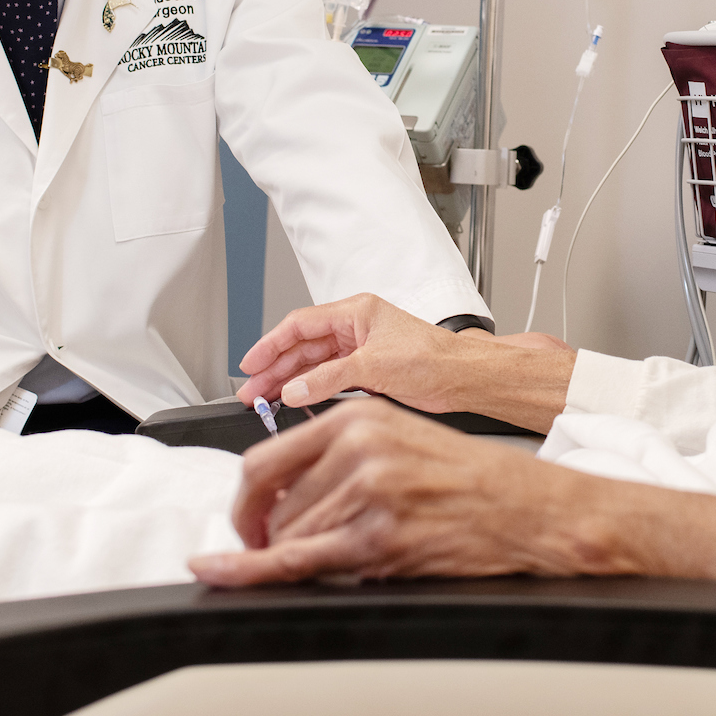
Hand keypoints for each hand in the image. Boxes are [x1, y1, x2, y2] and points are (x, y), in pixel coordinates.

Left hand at [188, 399, 715, 587]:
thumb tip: (281, 495)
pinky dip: (248, 571)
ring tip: (346, 558)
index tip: (239, 521)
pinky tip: (219, 572)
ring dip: (297, 558)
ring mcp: (367, 492)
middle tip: (280, 553)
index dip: (243, 500)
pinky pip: (295, 562)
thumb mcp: (402, 440)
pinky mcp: (379, 537)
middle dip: (268, 537)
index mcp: (359, 416)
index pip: (265, 459)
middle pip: (271, 505)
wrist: (532, 510)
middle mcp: (358, 447)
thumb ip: (340, 456)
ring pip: (288, 538)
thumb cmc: (475, 481)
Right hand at [235, 294, 575, 430]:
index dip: (270, 345)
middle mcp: (356, 328)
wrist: (465, 378)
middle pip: (302, 347)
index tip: (250, 364)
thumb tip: (294, 390)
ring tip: (264, 402)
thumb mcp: (375, 366)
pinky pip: (328, 379)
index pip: (300, 325)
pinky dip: (310, 391)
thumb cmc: (434, 358)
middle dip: (275, 369)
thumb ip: (329, 378)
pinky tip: (295, 403)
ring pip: (313, 365)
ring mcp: (360, 350)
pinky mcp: (367, 372)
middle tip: (251, 392)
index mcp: (356, 312)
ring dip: (289, 382)